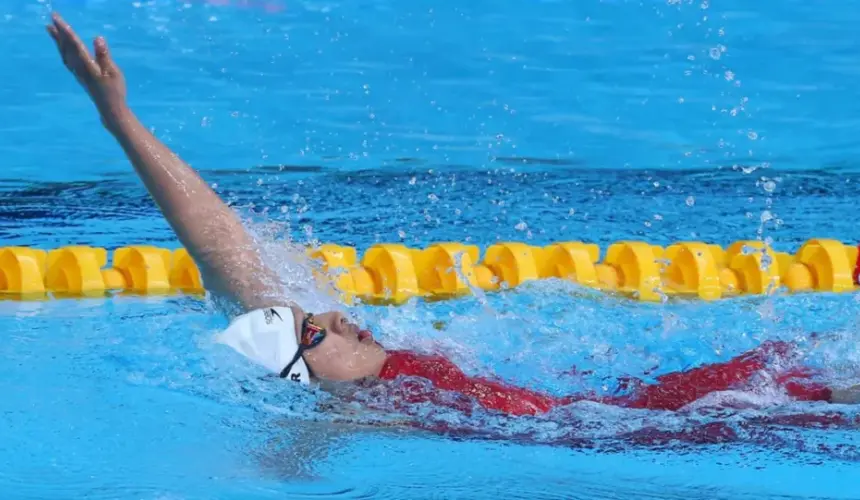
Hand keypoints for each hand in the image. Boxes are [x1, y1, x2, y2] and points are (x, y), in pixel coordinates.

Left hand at [46, 12, 127, 129]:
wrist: (109, 109)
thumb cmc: (114, 91)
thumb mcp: (113, 72)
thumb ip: (104, 55)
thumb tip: (97, 38)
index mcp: (87, 64)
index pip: (74, 43)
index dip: (65, 30)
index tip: (57, 19)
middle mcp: (79, 67)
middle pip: (66, 46)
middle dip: (59, 32)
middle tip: (51, 18)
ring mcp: (78, 72)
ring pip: (65, 53)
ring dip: (58, 40)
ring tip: (51, 29)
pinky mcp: (79, 76)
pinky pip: (67, 59)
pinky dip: (62, 50)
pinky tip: (62, 48)